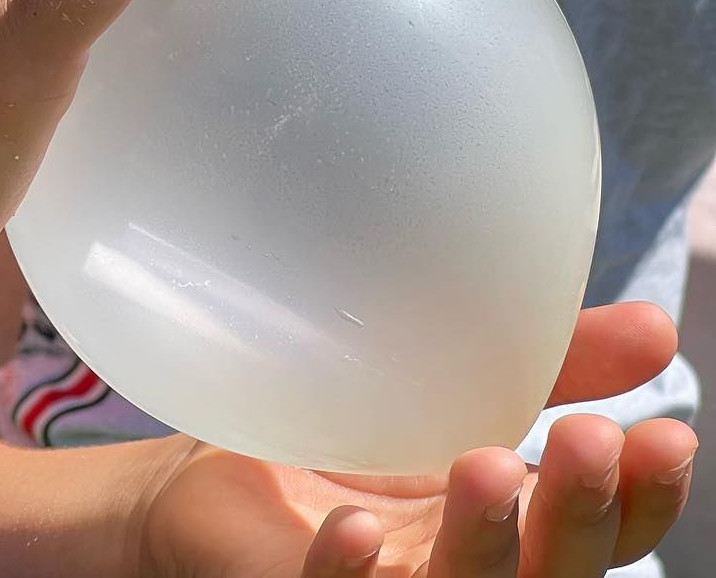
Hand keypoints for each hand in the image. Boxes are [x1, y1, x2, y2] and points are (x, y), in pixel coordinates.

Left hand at [136, 303, 696, 576]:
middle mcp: (460, 572)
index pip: (604, 537)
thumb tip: (657, 322)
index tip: (669, 434)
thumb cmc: (340, 436)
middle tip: (590, 440)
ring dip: (484, 541)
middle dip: (579, 517)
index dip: (645, 501)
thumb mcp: (452, 387)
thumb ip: (551, 363)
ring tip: (489, 465)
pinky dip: (345, 572)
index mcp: (509, 529)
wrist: (206, 468)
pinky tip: (357, 530)